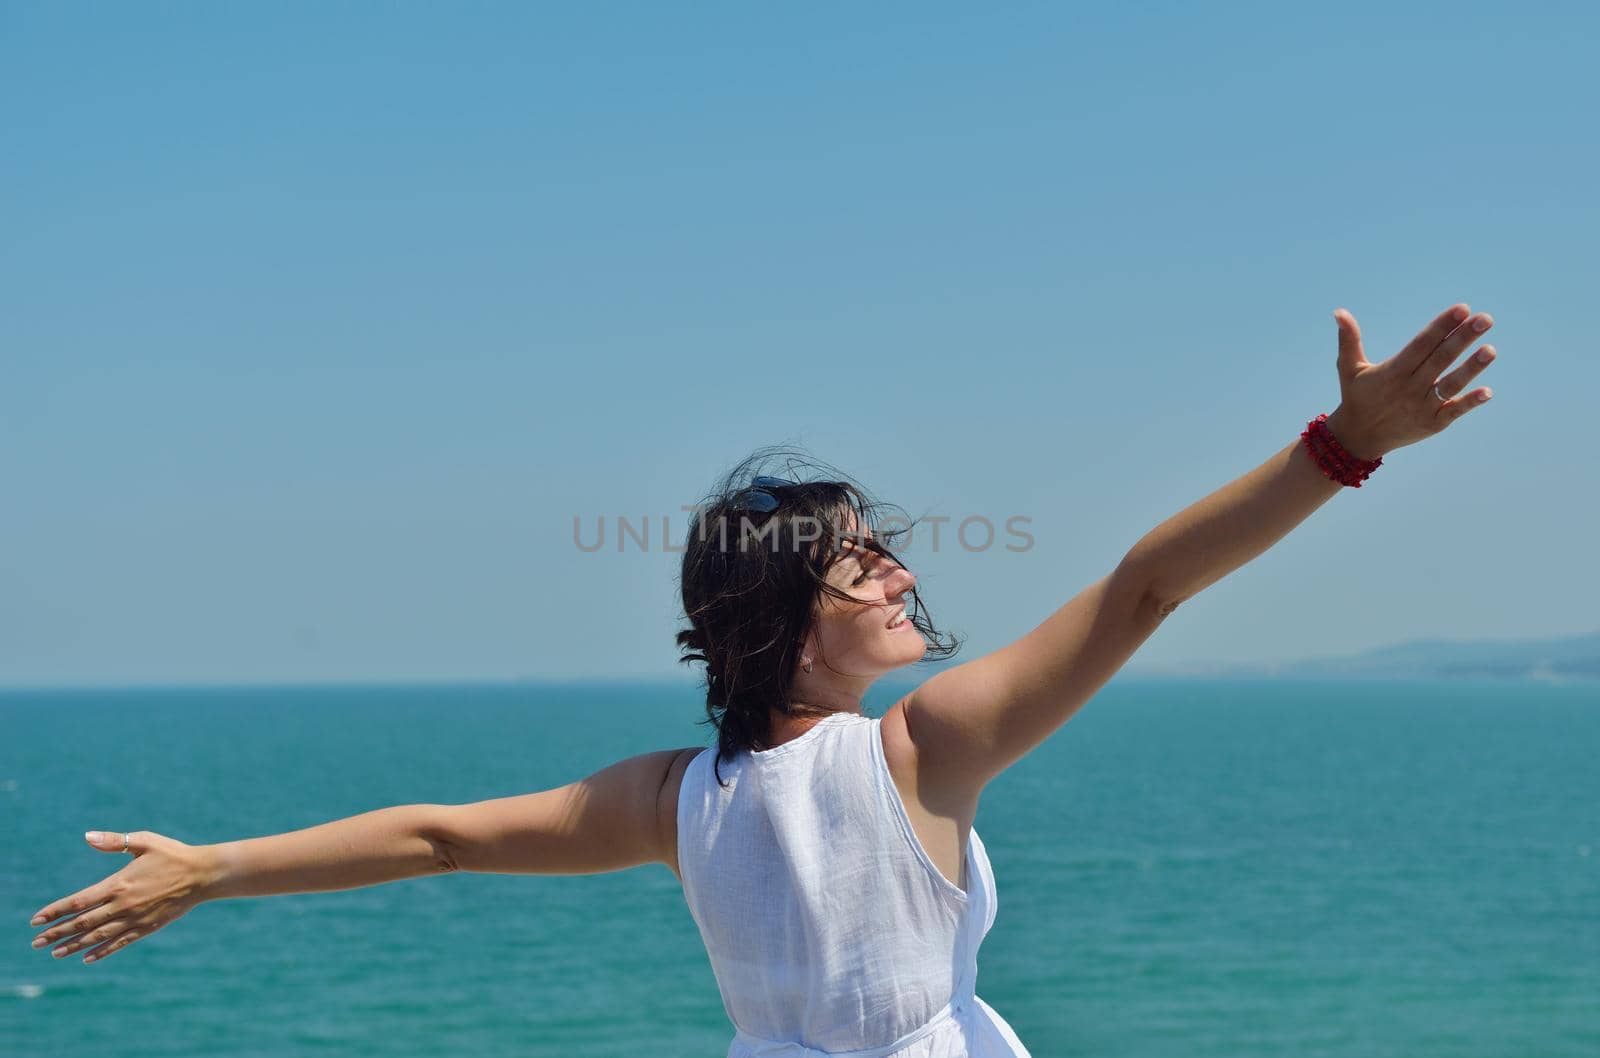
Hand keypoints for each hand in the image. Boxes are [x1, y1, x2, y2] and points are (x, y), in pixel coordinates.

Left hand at [28, 829, 218, 964]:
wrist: (203, 875)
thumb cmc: (173, 854)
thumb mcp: (144, 842)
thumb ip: (114, 842)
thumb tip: (87, 837)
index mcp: (119, 884)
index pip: (78, 901)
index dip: (55, 911)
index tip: (36, 920)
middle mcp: (123, 905)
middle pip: (83, 923)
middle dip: (57, 933)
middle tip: (36, 943)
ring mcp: (135, 919)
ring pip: (98, 936)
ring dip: (74, 946)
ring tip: (55, 953)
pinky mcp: (147, 927)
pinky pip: (120, 942)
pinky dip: (102, 951)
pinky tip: (88, 957)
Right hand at [1325, 303, 1497, 460]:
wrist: (1357, 438)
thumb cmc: (1356, 396)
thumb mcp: (1348, 367)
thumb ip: (1348, 339)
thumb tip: (1339, 311)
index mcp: (1393, 371)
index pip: (1423, 344)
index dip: (1442, 326)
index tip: (1462, 309)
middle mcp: (1409, 388)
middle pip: (1440, 359)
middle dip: (1463, 338)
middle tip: (1486, 318)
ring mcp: (1422, 407)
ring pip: (1450, 384)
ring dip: (1471, 368)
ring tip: (1490, 350)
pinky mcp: (1432, 424)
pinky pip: (1452, 411)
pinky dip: (1469, 403)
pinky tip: (1487, 392)